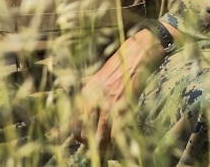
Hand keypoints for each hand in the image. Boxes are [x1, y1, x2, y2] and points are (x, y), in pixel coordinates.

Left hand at [70, 25, 175, 148]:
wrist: (136, 54)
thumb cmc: (119, 66)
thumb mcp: (99, 79)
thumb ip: (91, 96)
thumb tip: (85, 114)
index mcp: (86, 92)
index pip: (74, 121)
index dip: (76, 134)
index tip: (80, 140)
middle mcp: (94, 99)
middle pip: (84, 132)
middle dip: (88, 144)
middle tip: (94, 149)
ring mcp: (109, 104)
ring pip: (100, 135)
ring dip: (101, 148)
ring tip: (104, 155)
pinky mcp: (124, 106)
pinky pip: (116, 131)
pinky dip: (116, 142)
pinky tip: (117, 146)